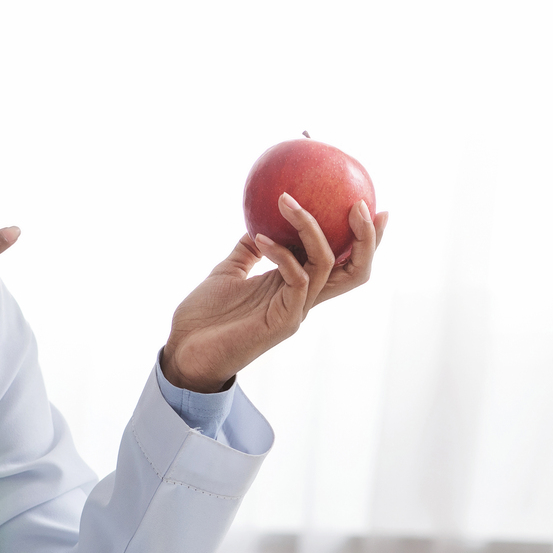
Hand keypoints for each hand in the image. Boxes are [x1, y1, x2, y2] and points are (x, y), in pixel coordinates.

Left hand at [160, 195, 387, 391]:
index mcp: (297, 287)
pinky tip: (259, 238)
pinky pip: (296, 279)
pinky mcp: (283, 322)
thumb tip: (260, 217)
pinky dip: (281, 253)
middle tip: (360, 204)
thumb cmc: (204, 316)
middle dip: (366, 237)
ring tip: (290, 201)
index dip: (362, 237)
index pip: (343, 262)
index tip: (367, 202)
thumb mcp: (229, 271)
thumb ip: (250, 249)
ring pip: (326, 265)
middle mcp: (305, 299)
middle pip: (355, 270)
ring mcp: (296, 311)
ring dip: (310, 227)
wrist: (185, 351)